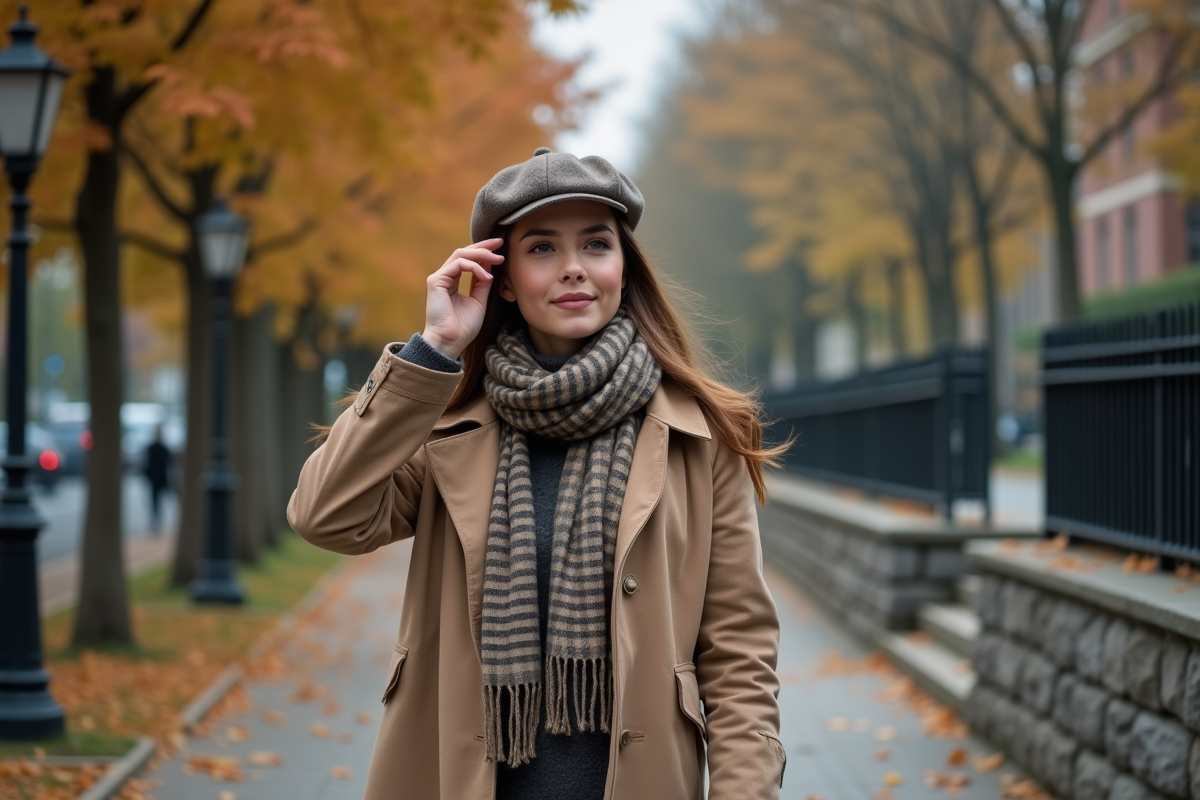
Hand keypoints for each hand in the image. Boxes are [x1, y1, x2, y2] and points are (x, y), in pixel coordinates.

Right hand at [421, 239, 502, 359]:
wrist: (450, 341)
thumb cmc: (463, 327)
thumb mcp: (479, 301)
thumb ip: (483, 283)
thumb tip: (492, 265)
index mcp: (453, 281)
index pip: (468, 260)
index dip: (484, 251)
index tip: (501, 248)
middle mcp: (445, 277)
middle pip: (464, 252)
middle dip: (484, 246)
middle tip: (500, 243)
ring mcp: (439, 277)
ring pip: (460, 254)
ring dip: (481, 254)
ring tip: (498, 259)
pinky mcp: (436, 281)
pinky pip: (458, 264)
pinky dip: (474, 267)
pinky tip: (487, 276)